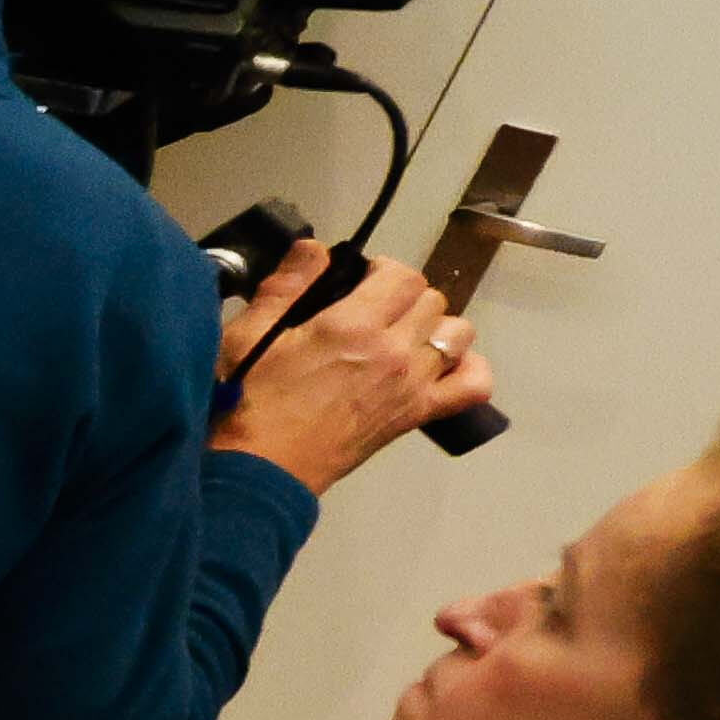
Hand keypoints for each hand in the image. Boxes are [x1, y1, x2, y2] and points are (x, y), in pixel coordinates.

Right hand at [215, 248, 484, 482]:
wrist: (260, 469)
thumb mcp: (247, 334)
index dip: (381, 270)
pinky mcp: (416, 415)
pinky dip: (467, 370)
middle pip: (432, 299)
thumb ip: (286, 285)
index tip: (359, 281)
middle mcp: (393, 352)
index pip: (401, 275)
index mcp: (352, 327)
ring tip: (401, 337)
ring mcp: (412, 386)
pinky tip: (439, 366)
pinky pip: (473, 385)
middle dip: (404, 296)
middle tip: (371, 310)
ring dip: (434, 328)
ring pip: (457, 333)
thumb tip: (315, 249)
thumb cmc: (246, 403)